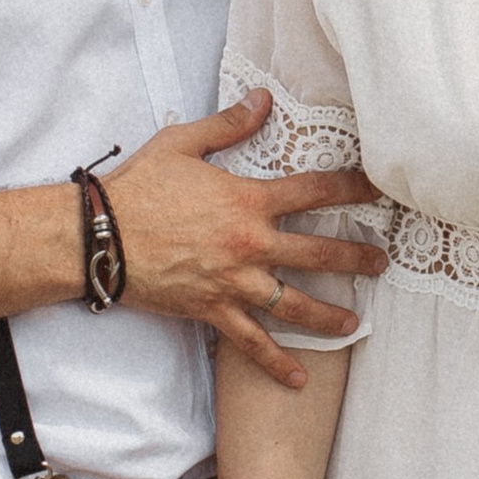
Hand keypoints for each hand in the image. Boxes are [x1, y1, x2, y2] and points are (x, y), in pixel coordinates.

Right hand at [112, 96, 386, 385]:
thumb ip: (229, 124)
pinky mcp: (212, 310)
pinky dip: (277, 363)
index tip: (379, 191)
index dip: (352, 189)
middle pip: (319, 254)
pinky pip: (252, 343)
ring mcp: (234, 282)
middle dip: (356, 259)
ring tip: (355, 323)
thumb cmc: (137, 187)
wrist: (98, 235)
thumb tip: (263, 98)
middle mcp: (250, 245)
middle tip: (381, 263)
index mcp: (247, 201)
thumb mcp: (182, 143)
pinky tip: (299, 379)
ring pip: (295, 305)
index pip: (314, 192)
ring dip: (330, 316)